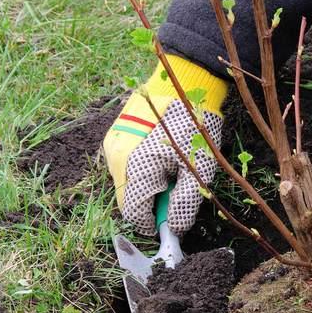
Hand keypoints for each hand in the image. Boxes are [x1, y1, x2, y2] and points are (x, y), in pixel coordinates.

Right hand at [103, 56, 227, 236]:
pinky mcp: (115, 134)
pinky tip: (159, 155)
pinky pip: (124, 163)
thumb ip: (184, 202)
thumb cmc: (194, 126)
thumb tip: (175, 229)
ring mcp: (113, 144)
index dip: (152, 224)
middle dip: (150, 203)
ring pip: (125, 182)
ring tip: (170, 167)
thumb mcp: (198, 168)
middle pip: (128, 199)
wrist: (183, 82)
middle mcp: (117, 158)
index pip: (134, 213)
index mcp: (136, 168)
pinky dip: (140, 168)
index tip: (171, 223)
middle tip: (175, 189)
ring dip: (145, 185)